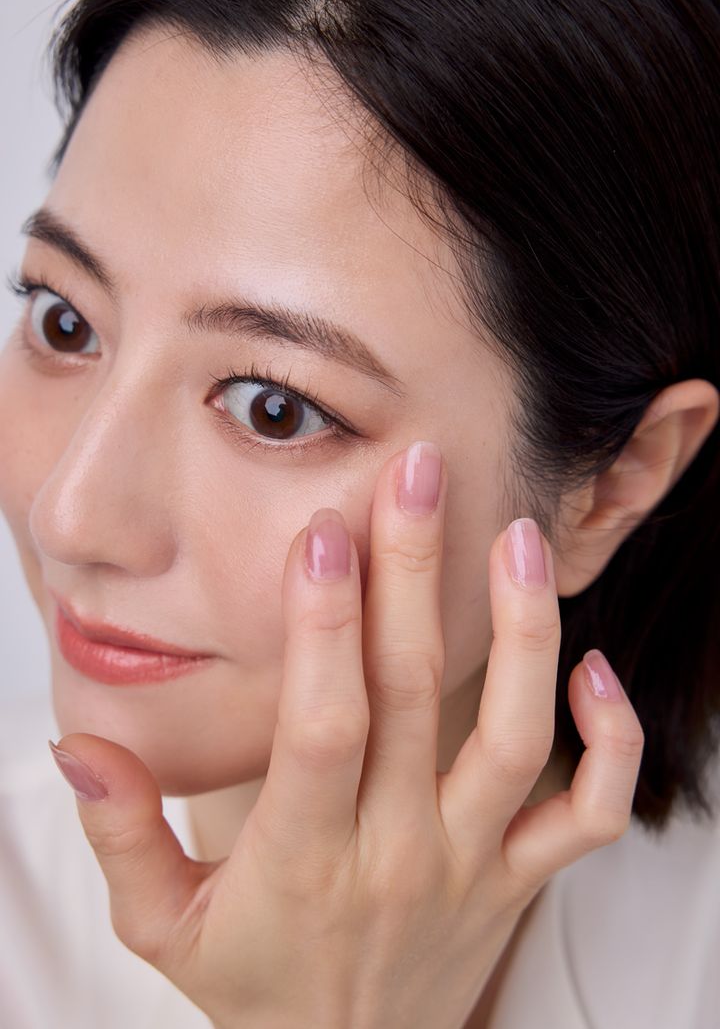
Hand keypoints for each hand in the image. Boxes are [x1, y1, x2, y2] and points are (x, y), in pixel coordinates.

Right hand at [49, 441, 643, 1028]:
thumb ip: (121, 832)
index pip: (323, 728)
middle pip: (416, 697)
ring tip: (517, 536)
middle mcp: (399, 852)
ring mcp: (471, 865)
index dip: (323, 630)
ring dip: (525, 632)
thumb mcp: (159, 928)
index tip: (322, 535)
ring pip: (516, 738)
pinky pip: (588, 812)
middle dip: (412, 575)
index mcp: (304, 858)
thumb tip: (76, 741)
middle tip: (417, 473)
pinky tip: (593, 668)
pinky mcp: (518, 880)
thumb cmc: (252, 988)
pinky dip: (610, 743)